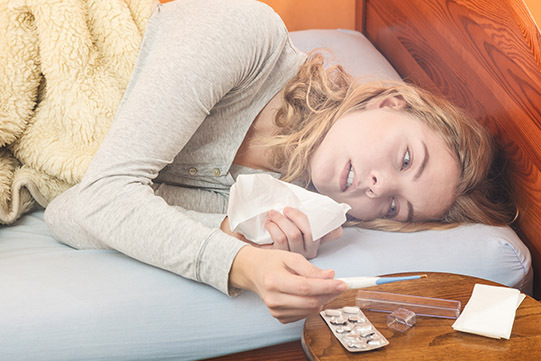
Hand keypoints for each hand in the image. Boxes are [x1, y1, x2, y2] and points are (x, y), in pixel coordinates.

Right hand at [229, 246, 347, 322]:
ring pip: (310, 310)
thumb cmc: (272, 262)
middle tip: (339, 284)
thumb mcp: (291, 257)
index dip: (327, 287)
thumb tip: (330, 276)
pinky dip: (313, 305)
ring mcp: (275, 311)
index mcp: (274, 280)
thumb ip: (311, 269)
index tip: (343, 283)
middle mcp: (273, 299)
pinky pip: (305, 314)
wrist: (254, 272)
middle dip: (329, 294)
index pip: (306, 288)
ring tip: (323, 286)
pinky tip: (309, 294)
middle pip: (310, 302)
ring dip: (323, 299)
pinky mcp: (280, 318)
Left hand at [263, 207, 342, 258]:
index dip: (316, 220)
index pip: (327, 232)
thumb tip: (337, 227)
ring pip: (294, 234)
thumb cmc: (285, 226)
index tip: (297, 210)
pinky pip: (280, 239)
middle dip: (296, 216)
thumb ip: (317, 219)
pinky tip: (269, 223)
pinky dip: (274, 228)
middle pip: (309, 232)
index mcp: (317, 242)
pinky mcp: (282, 256)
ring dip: (282, 220)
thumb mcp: (301, 222)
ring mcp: (296, 255)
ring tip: (273, 213)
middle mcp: (309, 251)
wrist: (262, 240)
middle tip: (285, 209)